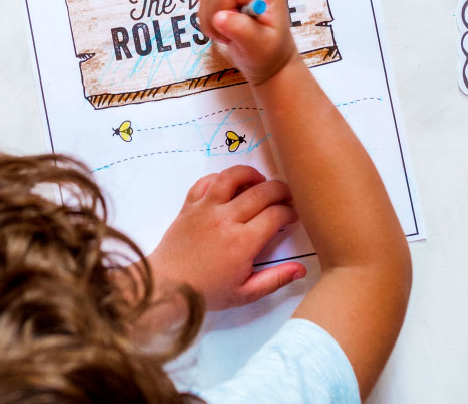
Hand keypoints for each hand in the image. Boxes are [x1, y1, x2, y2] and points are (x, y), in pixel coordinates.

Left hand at [147, 165, 304, 310]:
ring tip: (260, 181)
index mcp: (243, 242)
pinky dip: (220, 178)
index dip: (289, 211)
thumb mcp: (245, 293)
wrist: (167, 286)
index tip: (292, 215)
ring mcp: (206, 208)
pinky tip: (230, 185)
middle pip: (261, 192)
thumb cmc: (208, 292)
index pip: (275, 215)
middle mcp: (226, 219)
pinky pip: (206, 181)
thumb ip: (275, 280)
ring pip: (232, 177)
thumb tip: (301, 269)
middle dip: (280, 190)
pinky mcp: (189, 204)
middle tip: (286, 196)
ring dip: (250, 174)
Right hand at [199, 0, 297, 85]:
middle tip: (228, 36)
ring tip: (228, 35)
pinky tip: (223, 30)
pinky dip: (208, 19)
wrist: (271, 57)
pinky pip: (207, 0)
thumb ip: (242, 30)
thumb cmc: (269, 53)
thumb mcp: (259, 46)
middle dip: (215, 16)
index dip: (222, 7)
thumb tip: (218, 17)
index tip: (229, 30)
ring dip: (210, 20)